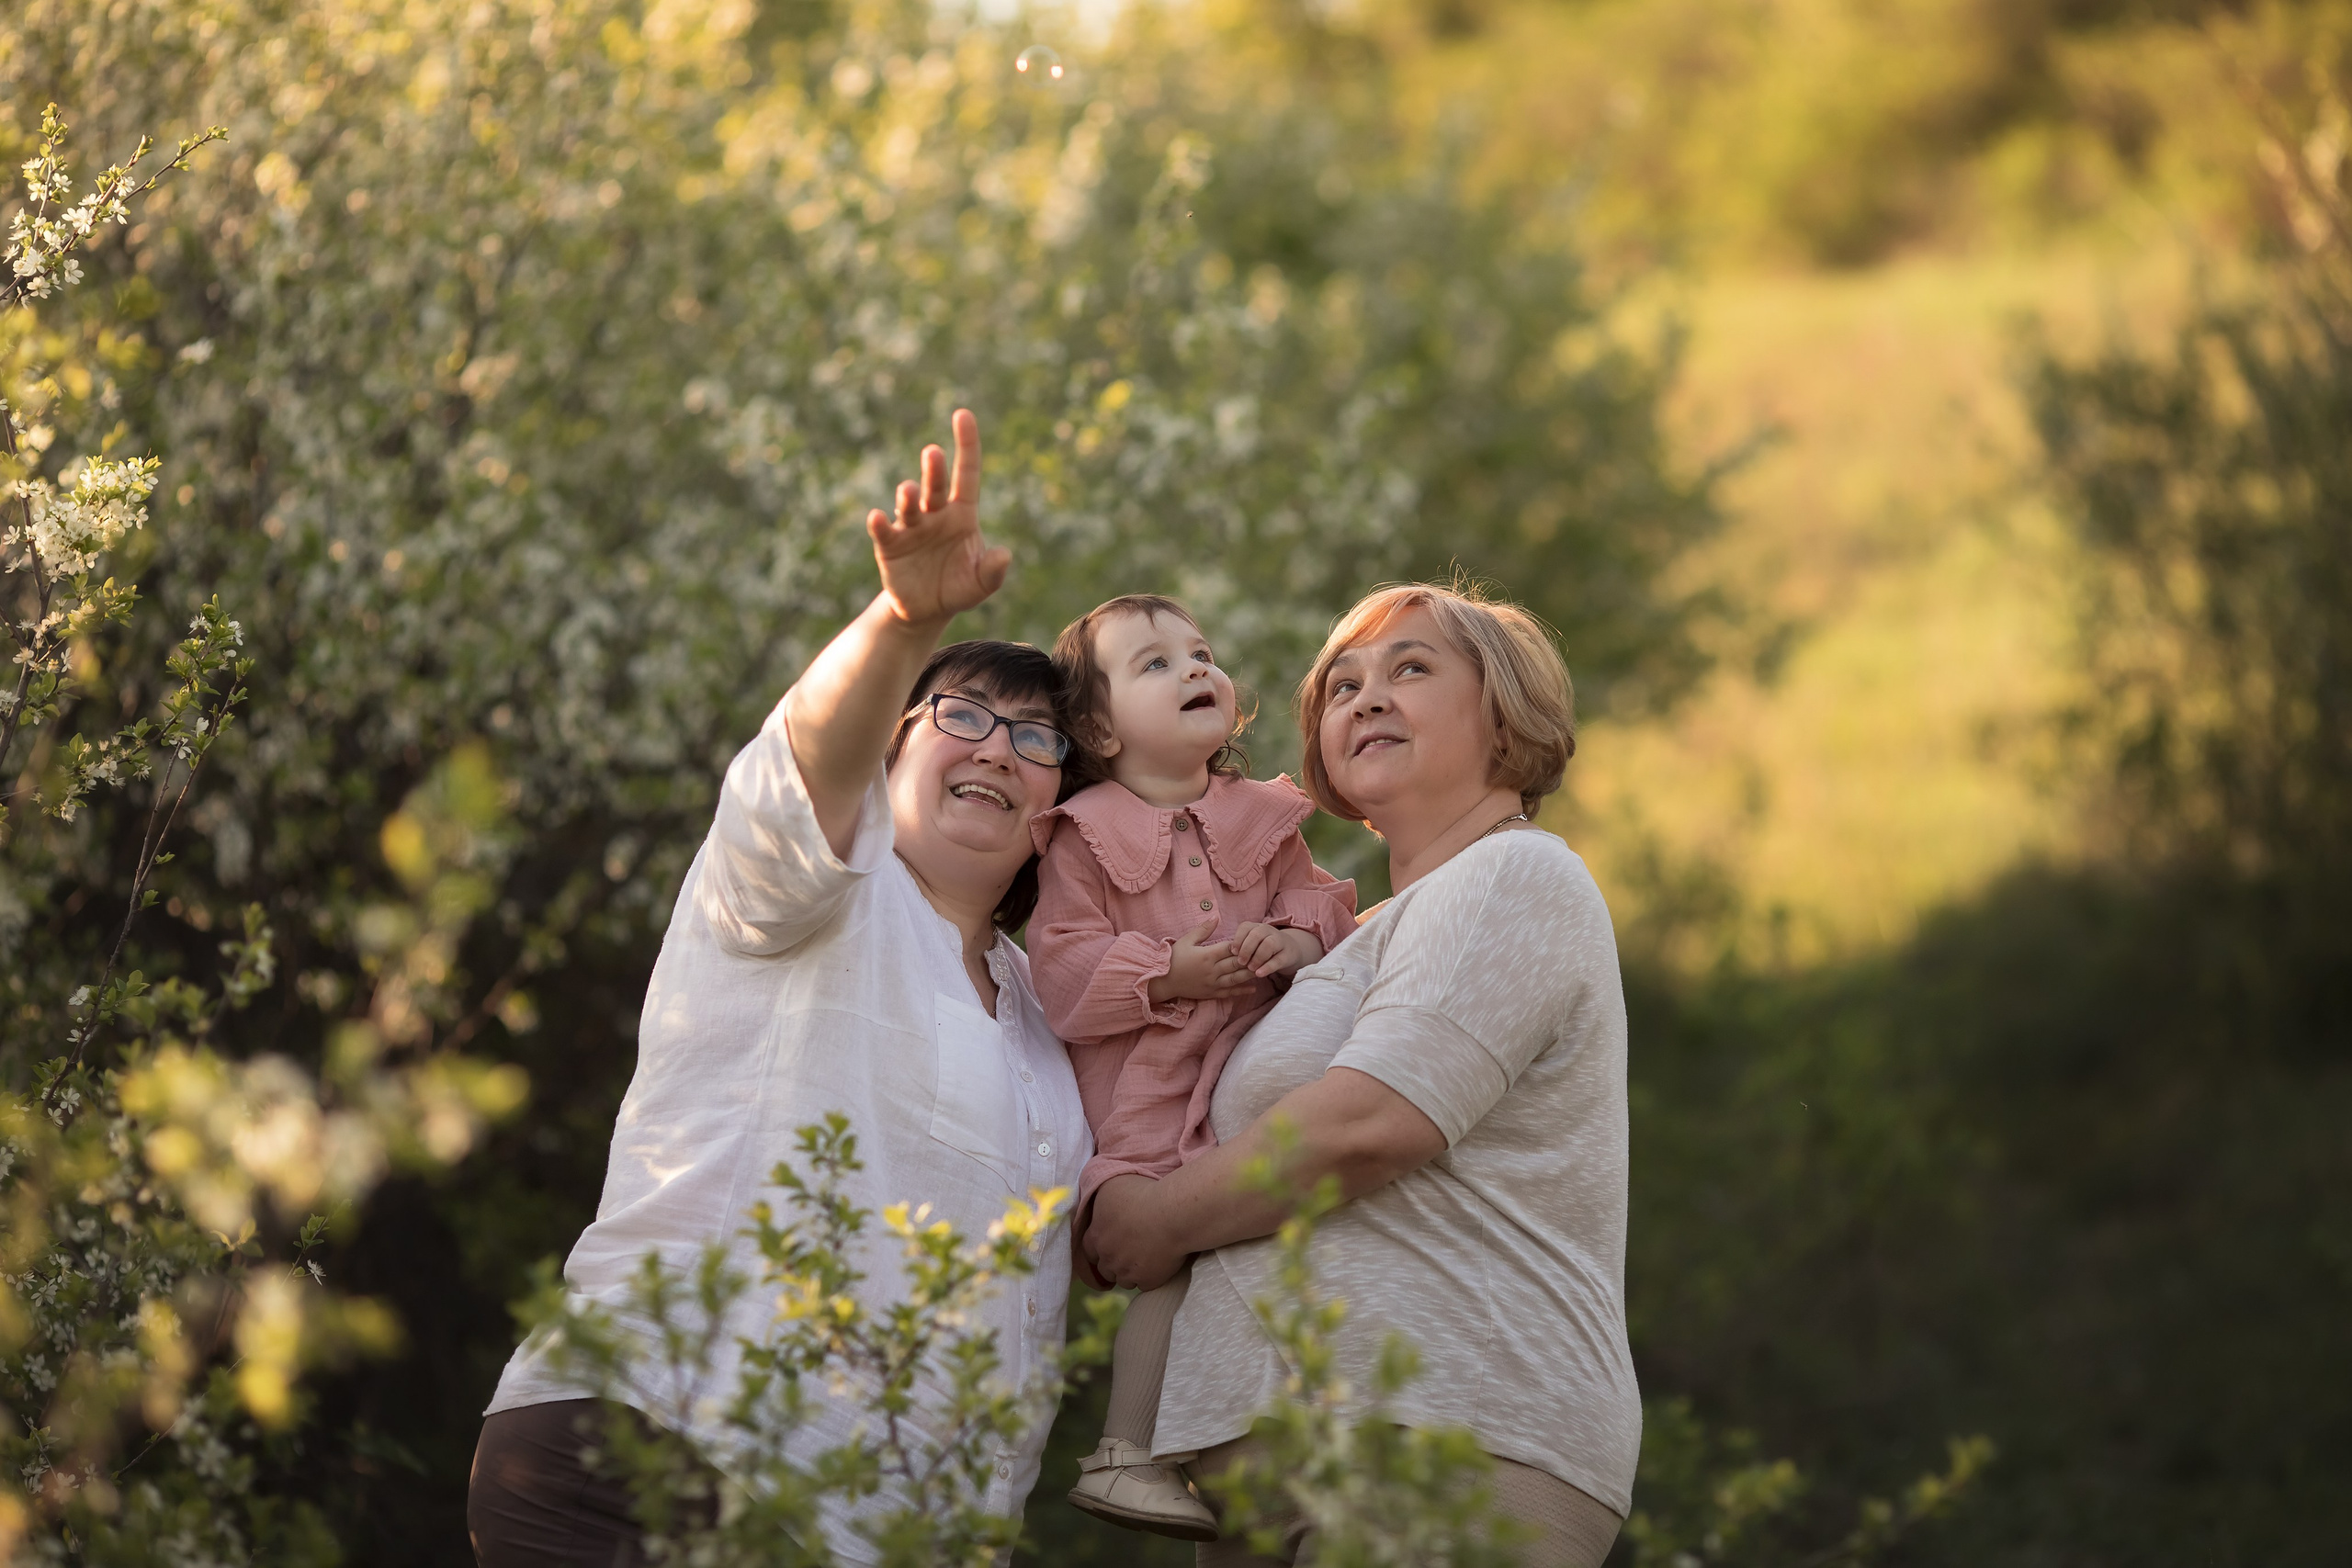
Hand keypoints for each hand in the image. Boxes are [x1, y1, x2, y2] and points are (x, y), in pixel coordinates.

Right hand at [867, 409, 1007, 628]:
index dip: (967, 444)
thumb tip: (1004, 555)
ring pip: (909, 505)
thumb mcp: (981, 584)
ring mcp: (911, 528)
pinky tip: (879, 517)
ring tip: (908, 490)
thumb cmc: (958, 588)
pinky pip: (884, 531)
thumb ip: (993, 571)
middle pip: (936, 486)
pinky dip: (881, 523)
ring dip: (908, 496)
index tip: (963, 414)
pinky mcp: (890, 546)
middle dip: (933, 470)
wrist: (927, 610)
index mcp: (962, 514)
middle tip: (932, 452)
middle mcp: (935, 514)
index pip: (966, 473)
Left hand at [1084, 1174, 1189, 1289]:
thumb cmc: (1142, 1193)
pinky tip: (1159, 1264)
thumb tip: (1099, 1204)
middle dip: (1114, 1263)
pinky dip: (1150, 1278)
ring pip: (1124, 1280)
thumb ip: (1099, 1198)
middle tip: (1129, 1253)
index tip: (1111, 1244)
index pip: (1089, 1250)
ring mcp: (1127, 1272)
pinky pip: (1145, 1285)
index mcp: (1097, 1235)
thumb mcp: (1112, 1186)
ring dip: (1131, 1272)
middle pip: (1105, 1269)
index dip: (1099, 1247)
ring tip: (1146, 1258)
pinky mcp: (1148, 1281)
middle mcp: (1108, 1257)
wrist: (1173, 1214)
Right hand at [1146, 919, 1256, 1003]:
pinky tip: (1254, 987)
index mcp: (1207, 955)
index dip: (1241, 944)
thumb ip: (1203, 929)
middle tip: (1264, 954)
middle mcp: (1212, 970)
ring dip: (1251, 973)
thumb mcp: (1186, 940)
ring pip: (1236, 978)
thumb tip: (1216, 917)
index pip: (1230, 948)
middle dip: (1251, 958)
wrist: (1163, 981)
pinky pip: (1230, 992)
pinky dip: (1242, 990)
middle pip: (1237, 963)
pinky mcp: (1211, 993)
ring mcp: (1213, 983)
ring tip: (1263, 969)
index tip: (1251, 939)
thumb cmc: (1174, 959)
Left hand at [1231, 922, 1319, 978]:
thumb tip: (1228, 955)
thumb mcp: (1252, 945)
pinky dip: (1268, 967)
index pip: (1245, 927)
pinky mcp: (1288, 955)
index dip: (1238, 939)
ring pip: (1269, 944)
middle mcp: (1268, 931)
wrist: (1290, 951)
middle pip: (1257, 934)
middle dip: (1247, 949)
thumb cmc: (1263, 949)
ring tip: (1251, 969)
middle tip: (1241, 962)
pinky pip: (1278, 959)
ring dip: (1257, 957)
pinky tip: (1259, 974)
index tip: (1233, 952)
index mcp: (1256, 927)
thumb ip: (1241, 947)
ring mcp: (1280, 941)